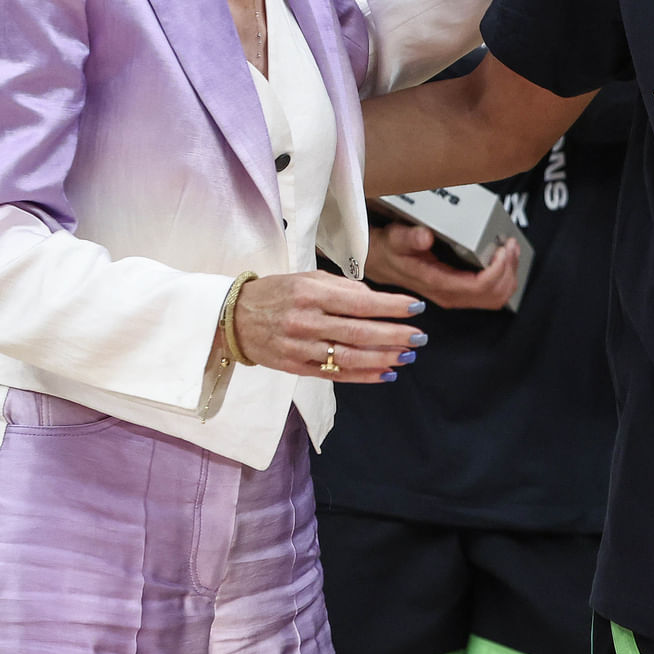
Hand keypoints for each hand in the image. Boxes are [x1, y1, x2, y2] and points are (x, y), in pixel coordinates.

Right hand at [230, 271, 425, 383]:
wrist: (234, 317)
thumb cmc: (277, 293)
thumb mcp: (308, 277)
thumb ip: (343, 288)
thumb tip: (376, 299)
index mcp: (310, 292)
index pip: (359, 302)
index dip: (391, 306)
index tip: (416, 307)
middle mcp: (305, 320)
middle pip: (358, 333)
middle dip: (394, 336)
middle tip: (420, 337)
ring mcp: (300, 347)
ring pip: (349, 357)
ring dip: (383, 358)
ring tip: (407, 356)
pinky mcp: (295, 367)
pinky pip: (335, 374)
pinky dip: (363, 376)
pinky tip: (385, 373)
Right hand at [365, 222, 520, 309]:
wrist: (379, 261)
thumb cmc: (388, 249)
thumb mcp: (394, 238)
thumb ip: (409, 237)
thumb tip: (425, 236)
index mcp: (438, 283)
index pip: (479, 286)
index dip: (498, 269)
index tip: (502, 248)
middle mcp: (450, 295)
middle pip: (494, 295)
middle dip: (508, 270)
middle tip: (509, 245)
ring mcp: (456, 295)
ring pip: (495, 297)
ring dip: (508, 275)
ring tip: (509, 250)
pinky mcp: (460, 291)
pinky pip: (490, 293)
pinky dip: (502, 277)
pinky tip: (501, 259)